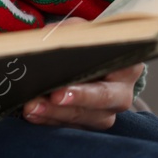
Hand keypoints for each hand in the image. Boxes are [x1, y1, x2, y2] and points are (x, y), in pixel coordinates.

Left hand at [20, 17, 140, 129]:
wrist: (95, 57)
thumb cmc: (91, 43)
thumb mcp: (84, 31)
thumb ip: (70, 32)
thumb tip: (48, 37)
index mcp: (127, 69)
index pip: (107, 85)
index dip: (83, 94)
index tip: (57, 94)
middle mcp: (122, 96)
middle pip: (94, 107)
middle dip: (63, 107)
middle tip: (36, 105)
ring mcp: (107, 113)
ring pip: (82, 120)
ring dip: (52, 115)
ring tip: (29, 108)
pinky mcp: (91, 124)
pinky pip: (72, 126)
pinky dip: (50, 121)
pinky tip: (33, 115)